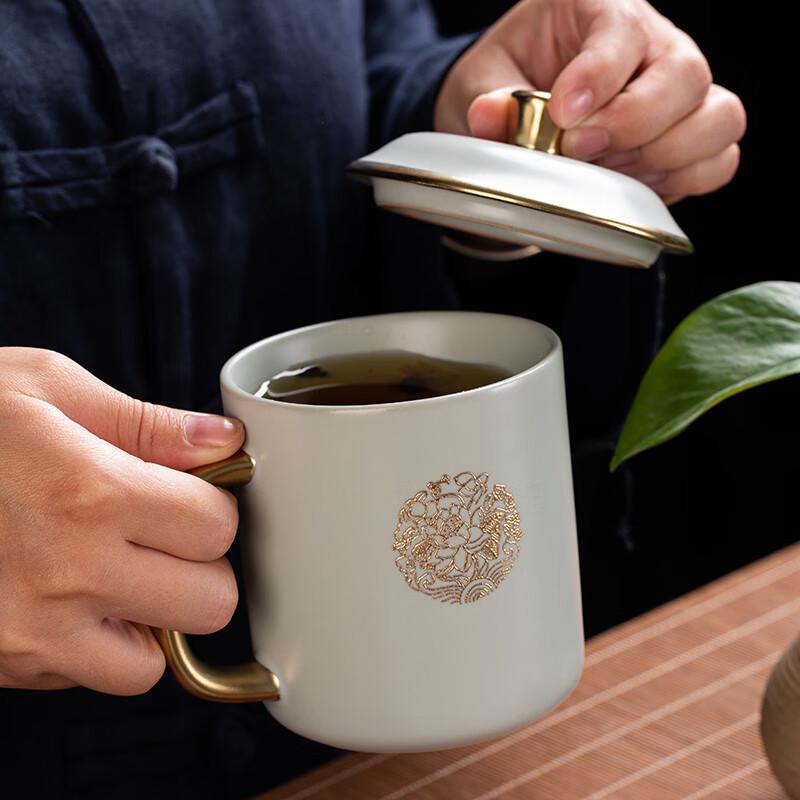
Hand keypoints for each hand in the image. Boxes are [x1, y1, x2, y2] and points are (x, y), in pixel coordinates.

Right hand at [0, 348, 243, 693]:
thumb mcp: (43, 388)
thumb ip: (145, 422)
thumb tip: (222, 440)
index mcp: (89, 492)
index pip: (217, 526)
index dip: (213, 507)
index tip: (192, 496)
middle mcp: (65, 572)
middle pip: (208, 603)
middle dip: (201, 568)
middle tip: (165, 538)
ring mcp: (27, 630)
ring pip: (150, 663)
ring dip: (150, 621)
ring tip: (117, 573)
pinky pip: (81, 678)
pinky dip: (90, 646)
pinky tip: (64, 596)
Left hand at [434, 0, 745, 204]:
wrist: (516, 109)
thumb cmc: (505, 81)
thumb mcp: (480, 82)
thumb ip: (490, 98)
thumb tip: (490, 114)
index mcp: (600, 9)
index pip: (624, 31)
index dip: (600, 76)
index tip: (564, 114)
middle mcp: (654, 44)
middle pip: (686, 75)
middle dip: (633, 124)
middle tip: (580, 150)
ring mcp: (677, 91)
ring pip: (718, 119)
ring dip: (663, 157)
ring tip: (606, 170)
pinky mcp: (687, 136)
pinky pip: (718, 160)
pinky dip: (681, 180)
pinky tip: (632, 185)